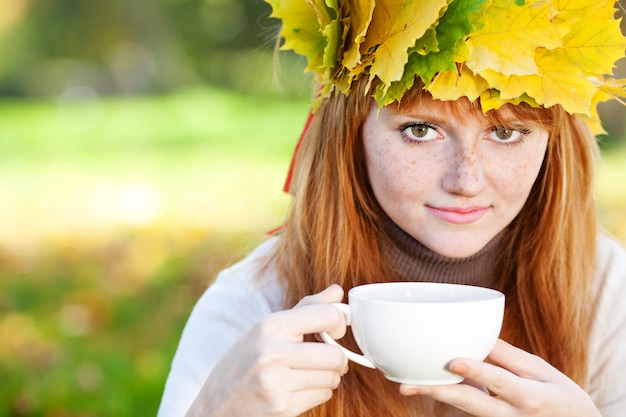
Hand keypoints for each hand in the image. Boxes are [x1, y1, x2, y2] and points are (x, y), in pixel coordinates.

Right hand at [186, 285, 347, 416]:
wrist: (215, 405)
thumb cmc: (244, 363)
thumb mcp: (266, 329)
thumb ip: (306, 308)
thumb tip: (337, 291)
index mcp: (270, 325)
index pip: (325, 315)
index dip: (339, 322)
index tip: (335, 330)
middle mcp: (272, 352)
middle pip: (335, 355)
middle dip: (338, 359)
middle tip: (329, 360)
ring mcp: (276, 381)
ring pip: (331, 378)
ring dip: (328, 378)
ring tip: (309, 374)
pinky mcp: (281, 406)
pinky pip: (322, 396)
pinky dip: (318, 393)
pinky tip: (299, 389)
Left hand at [399, 339, 599, 416]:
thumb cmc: (559, 397)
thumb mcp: (543, 373)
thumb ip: (510, 357)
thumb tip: (480, 334)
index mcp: (529, 397)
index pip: (500, 383)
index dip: (476, 372)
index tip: (453, 362)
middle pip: (470, 404)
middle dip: (438, 393)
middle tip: (408, 386)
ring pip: (463, 410)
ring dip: (436, 396)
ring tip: (408, 385)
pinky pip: (466, 412)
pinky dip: (447, 398)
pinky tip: (426, 386)